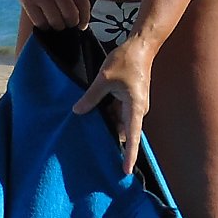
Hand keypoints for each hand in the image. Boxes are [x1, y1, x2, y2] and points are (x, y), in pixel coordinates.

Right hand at [8, 0, 89, 30]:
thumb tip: (79, 14)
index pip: (83, 6)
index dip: (85, 19)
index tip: (82, 25)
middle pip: (71, 17)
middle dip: (72, 24)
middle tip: (68, 24)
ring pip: (56, 23)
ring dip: (58, 26)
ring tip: (57, 24)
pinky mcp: (28, 3)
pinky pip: (40, 23)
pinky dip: (45, 26)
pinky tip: (45, 23)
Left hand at [73, 35, 153, 173]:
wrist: (140, 47)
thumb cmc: (126, 61)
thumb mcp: (104, 79)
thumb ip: (91, 97)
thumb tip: (77, 111)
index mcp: (135, 107)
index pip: (132, 136)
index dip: (129, 154)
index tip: (126, 171)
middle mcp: (137, 110)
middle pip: (124, 132)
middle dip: (111, 140)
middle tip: (96, 154)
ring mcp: (133, 106)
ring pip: (119, 122)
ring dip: (107, 125)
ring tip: (90, 133)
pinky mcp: (129, 100)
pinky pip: (117, 114)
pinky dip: (107, 116)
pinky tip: (93, 116)